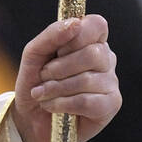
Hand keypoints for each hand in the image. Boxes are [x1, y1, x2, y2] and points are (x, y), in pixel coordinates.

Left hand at [12, 14, 121, 141]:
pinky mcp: (110, 105)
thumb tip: (75, 23)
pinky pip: (87, 101)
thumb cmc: (35, 82)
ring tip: (42, 94)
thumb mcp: (34, 54)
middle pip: (92, 54)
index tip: (58, 50)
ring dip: (55, 88)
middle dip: (59, 68)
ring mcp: (111, 82)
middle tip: (44, 76)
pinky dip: (62, 104)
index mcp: (90, 40)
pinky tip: (51, 106)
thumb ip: (51, 35)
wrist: (29, 117)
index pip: (97, 25)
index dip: (75, 37)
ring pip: (87, 80)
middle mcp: (106, 59)